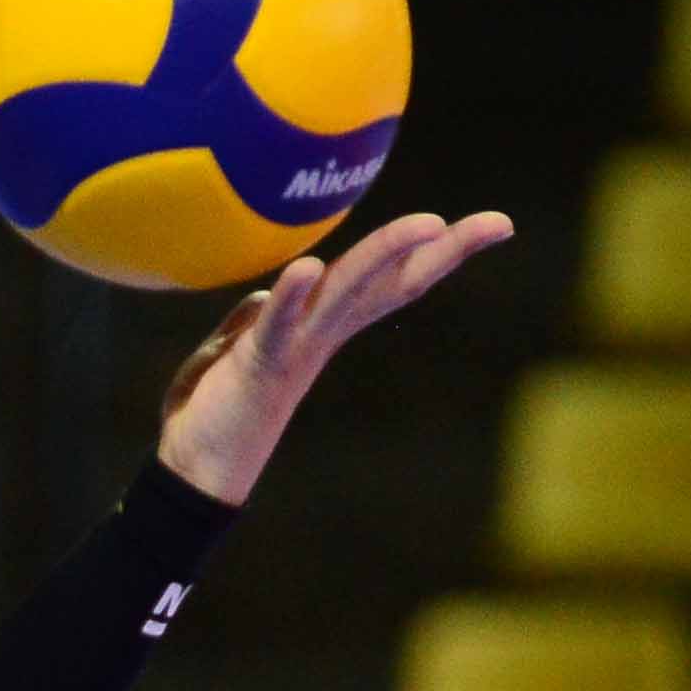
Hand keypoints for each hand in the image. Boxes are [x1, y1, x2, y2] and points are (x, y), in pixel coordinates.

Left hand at [153, 207, 515, 504]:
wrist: (194, 466)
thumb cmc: (220, 403)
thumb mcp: (248, 342)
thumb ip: (270, 313)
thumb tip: (281, 291)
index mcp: (326, 324)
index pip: (392, 279)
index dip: (439, 250)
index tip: (491, 226)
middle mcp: (324, 333)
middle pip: (394, 282)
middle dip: (447, 251)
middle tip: (497, 224)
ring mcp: (297, 348)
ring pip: (348, 293)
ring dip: (385, 255)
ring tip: (427, 223)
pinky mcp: (259, 362)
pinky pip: (279, 323)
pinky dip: (293, 295)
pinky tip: (309, 267)